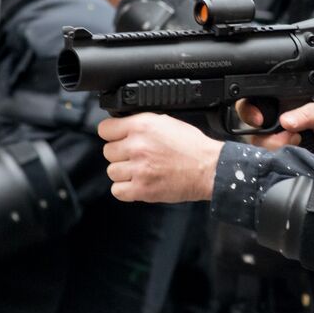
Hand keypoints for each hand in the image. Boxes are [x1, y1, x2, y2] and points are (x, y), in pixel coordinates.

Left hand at [98, 113, 222, 202]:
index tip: (118, 138)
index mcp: (142, 126)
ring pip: (112, 171)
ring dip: (123, 172)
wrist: (209, 169)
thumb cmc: (192, 146)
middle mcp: (137, 146)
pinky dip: (125, 189)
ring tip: (140, 170)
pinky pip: (117, 190)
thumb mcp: (166, 122)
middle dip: (120, 154)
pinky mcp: (142, 189)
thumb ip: (141, 123)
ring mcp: (138, 169)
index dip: (112, 134)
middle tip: (137, 156)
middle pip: (108, 152)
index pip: (105, 129)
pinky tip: (138, 183)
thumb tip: (123, 126)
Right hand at [237, 99, 313, 170]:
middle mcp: (271, 130)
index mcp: (280, 110)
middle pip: (252, 133)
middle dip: (267, 138)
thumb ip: (310, 112)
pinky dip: (278, 165)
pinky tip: (293, 161)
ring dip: (277, 151)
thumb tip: (286, 120)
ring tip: (299, 146)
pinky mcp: (275, 167)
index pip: (251, 106)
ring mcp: (271, 150)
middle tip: (292, 137)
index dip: (249, 112)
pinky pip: (266, 167)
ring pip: (257, 152)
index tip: (259, 120)